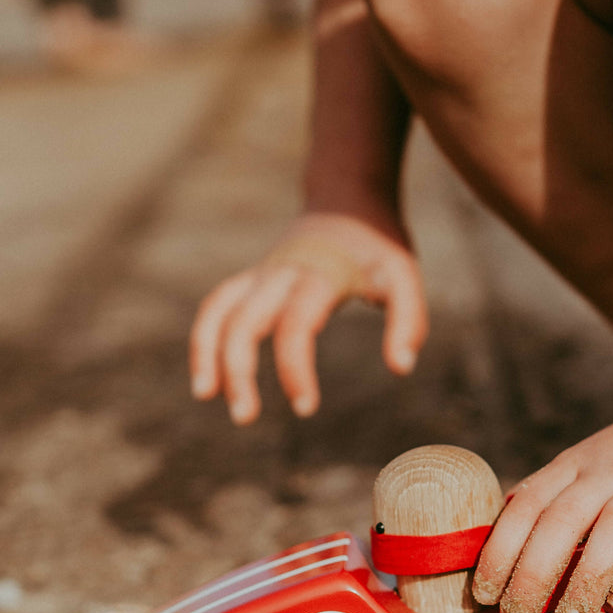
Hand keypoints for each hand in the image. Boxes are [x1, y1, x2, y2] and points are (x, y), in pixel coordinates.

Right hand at [189, 212, 427, 423]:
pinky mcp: (253, 278)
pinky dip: (206, 336)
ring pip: (219, 309)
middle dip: (237, 370)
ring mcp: (261, 273)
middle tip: (245, 418)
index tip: (305, 408)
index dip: (294, 368)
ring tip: (205, 396)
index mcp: (318, 275)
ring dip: (207, 352)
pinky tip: (211, 376)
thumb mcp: (404, 274)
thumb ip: (408, 320)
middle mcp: (280, 273)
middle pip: (243, 320)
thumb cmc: (379, 241)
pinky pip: (217, 304)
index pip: (295, 326)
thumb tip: (400, 368)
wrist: (349, 194)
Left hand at [472, 379, 612, 612]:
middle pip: (558, 522)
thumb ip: (558, 503)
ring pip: (610, 531)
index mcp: (574, 464)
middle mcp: (607, 471)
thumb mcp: (591, 465)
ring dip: (584, 581)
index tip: (482, 594)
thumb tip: (510, 561)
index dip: (498, 551)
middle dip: (530, 576)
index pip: (524, 505)